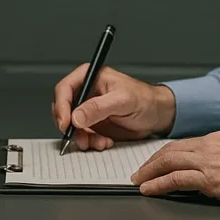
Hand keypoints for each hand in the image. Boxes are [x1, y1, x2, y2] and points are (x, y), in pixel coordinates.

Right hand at [52, 65, 176, 150]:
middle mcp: (86, 93)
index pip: (64, 89)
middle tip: (80, 137)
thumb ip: (98, 107)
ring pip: (72, 126)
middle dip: (70, 126)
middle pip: (64, 109)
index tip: (66, 123)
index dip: (61, 107)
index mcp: (90, 77)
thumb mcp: (122, 100)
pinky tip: (104, 142)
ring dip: (82, 137)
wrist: (157, 115)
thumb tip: (76, 116)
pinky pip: (82, 135)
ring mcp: (88, 110)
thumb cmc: (145, 99)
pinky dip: (90, 142)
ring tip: (98, 142)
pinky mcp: (93, 124)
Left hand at [130, 132, 219, 205]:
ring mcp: (209, 162)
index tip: (152, 162)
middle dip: (150, 162)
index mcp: (214, 138)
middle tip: (138, 172)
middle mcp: (209, 146)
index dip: (162, 154)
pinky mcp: (210, 180)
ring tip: (139, 181)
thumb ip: (214, 156)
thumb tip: (197, 167)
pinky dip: (159, 184)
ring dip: (149, 173)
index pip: (180, 144)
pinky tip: (150, 189)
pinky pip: (176, 179)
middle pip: (169, 151)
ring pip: (169, 162)